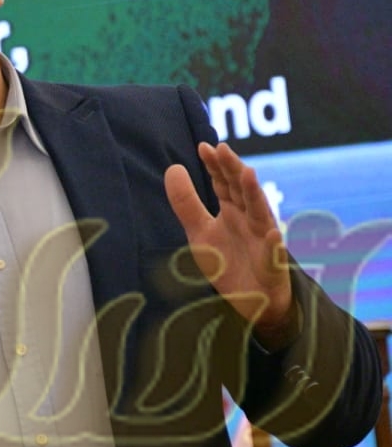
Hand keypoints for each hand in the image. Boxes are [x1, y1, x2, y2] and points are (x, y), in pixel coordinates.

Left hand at [164, 142, 292, 329]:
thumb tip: (173, 167)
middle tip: (222, 148)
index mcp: (232, 211)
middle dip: (233, 169)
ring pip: (261, 213)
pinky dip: (274, 244)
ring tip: (247, 174)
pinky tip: (272, 233)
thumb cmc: (228, 261)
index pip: (223, 183)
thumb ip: (186, 203)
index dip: (215, 165)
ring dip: (254, 194)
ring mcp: (264, 241)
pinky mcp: (273, 265)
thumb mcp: (199, 231)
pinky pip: (274, 255)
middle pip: (241, 190)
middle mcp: (250, 220)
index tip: (204, 146)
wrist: (251, 300)